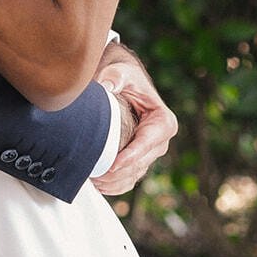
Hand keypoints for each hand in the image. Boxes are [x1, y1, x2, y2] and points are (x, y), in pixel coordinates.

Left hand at [91, 42, 176, 197]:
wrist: (122, 80)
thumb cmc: (124, 75)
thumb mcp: (121, 71)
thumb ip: (114, 76)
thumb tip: (106, 86)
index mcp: (163, 121)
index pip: (147, 143)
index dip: (130, 156)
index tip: (112, 165)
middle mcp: (160, 140)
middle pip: (141, 163)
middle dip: (119, 172)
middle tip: (95, 175)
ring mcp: (151, 152)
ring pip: (135, 174)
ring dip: (115, 182)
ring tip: (93, 181)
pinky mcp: (140, 160)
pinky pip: (131, 179)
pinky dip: (116, 185)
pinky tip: (99, 185)